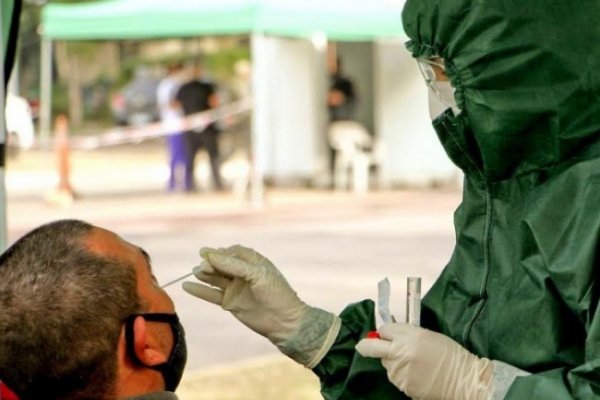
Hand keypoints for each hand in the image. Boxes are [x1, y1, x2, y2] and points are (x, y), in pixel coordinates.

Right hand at [182, 245, 339, 367]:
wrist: (284, 321)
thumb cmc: (276, 293)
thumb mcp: (257, 275)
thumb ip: (234, 265)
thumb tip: (211, 255)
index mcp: (253, 262)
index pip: (232, 252)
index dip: (221, 253)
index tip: (209, 255)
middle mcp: (242, 273)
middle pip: (221, 264)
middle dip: (211, 263)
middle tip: (202, 267)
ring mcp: (235, 288)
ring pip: (215, 278)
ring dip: (205, 274)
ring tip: (195, 272)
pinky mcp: (230, 303)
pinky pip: (212, 294)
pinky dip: (200, 290)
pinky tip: (187, 286)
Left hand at [356, 323, 492, 399]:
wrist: (463, 380)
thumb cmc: (449, 354)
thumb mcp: (427, 335)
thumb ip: (405, 334)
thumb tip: (386, 334)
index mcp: (409, 337)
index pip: (384, 330)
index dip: (385, 332)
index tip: (385, 334)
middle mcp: (400, 353)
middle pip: (372, 347)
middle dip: (366, 345)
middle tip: (364, 345)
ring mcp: (399, 372)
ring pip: (385, 363)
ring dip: (392, 361)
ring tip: (412, 363)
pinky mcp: (402, 386)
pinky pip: (395, 376)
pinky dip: (401, 373)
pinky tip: (416, 374)